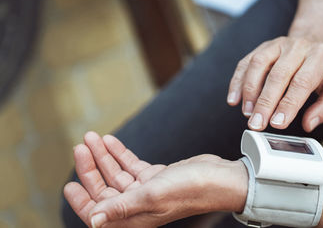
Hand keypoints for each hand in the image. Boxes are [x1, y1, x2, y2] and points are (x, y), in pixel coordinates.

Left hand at [64, 132, 247, 227]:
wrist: (220, 177)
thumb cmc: (191, 189)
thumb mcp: (152, 195)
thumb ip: (121, 207)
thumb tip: (92, 222)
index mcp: (135, 217)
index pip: (99, 211)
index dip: (81, 200)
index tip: (69, 183)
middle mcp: (138, 206)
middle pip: (106, 187)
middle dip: (92, 167)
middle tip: (81, 144)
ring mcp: (148, 190)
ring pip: (118, 173)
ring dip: (104, 156)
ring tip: (92, 137)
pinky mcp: (157, 177)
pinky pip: (132, 165)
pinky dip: (121, 153)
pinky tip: (111, 141)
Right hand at [227, 36, 322, 131]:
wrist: (316, 38)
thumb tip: (308, 123)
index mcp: (320, 56)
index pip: (302, 81)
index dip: (288, 104)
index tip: (277, 123)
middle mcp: (297, 47)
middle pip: (277, 74)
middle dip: (265, 102)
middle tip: (257, 124)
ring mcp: (277, 44)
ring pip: (258, 64)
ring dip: (249, 91)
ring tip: (247, 113)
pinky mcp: (262, 47)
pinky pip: (245, 63)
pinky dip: (237, 82)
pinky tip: (234, 100)